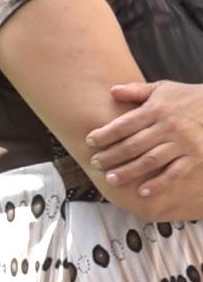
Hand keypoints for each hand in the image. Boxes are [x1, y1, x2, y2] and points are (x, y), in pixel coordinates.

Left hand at [86, 80, 202, 196]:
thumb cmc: (186, 98)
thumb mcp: (163, 89)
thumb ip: (137, 91)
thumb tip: (113, 90)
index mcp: (157, 109)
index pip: (125, 124)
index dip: (105, 134)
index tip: (90, 141)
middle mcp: (169, 126)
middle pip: (133, 145)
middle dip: (111, 156)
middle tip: (95, 164)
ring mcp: (183, 142)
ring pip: (150, 160)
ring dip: (128, 172)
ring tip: (111, 179)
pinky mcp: (195, 156)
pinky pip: (174, 172)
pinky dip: (158, 183)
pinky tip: (142, 192)